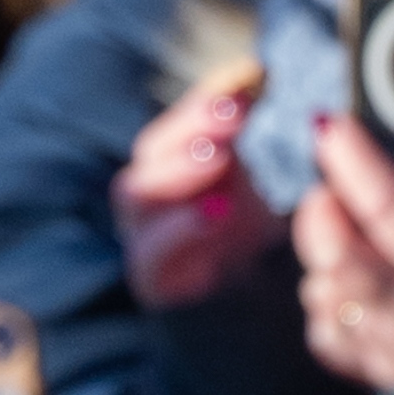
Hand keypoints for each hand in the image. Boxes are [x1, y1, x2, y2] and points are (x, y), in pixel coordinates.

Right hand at [112, 61, 281, 307]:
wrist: (248, 322)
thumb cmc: (249, 247)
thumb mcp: (255, 185)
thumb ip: (243, 141)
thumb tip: (254, 72)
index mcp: (178, 167)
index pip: (184, 121)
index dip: (209, 94)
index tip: (250, 72)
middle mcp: (154, 198)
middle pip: (152, 150)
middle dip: (190, 125)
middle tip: (234, 112)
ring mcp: (146, 239)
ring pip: (138, 195)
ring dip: (179, 170)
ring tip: (218, 156)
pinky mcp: (152, 283)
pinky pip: (150, 255)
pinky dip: (179, 232)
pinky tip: (213, 214)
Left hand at [292, 103, 393, 389]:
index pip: (393, 209)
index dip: (354, 163)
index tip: (331, 126)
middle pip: (338, 255)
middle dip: (322, 213)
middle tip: (332, 187)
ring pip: (327, 296)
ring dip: (324, 260)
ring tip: (343, 235)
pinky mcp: (391, 379)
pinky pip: (331, 341)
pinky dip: (329, 311)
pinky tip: (351, 291)